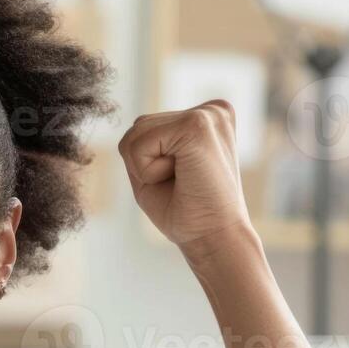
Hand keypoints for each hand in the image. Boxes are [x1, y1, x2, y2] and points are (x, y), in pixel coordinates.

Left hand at [118, 100, 251, 255]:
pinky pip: (139, 144)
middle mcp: (212, 110)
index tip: (183, 181)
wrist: (213, 237)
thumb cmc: (186, 211)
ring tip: (182, 180)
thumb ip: (145, 139)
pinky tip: (180, 177)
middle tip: (181, 183)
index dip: (147, 163)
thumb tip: (138, 121)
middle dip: (144, 163)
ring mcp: (207, 114)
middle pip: (138, 127)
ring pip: (135, 132)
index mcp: (207, 118)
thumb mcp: (156, 169)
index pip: (146, 127)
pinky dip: (147, 170)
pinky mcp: (197, 125)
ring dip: (146, 167)